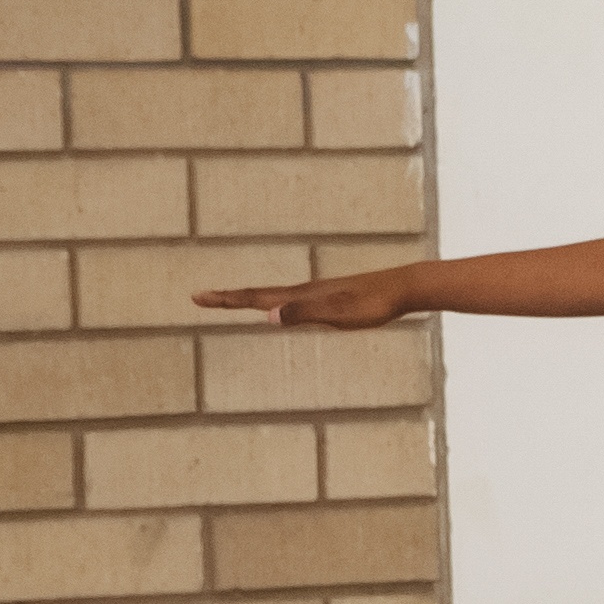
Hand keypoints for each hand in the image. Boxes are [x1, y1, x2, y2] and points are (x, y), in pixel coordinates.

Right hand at [195, 268, 418, 329]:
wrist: (405, 287)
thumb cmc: (374, 304)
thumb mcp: (339, 314)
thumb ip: (304, 313)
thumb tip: (268, 316)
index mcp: (301, 296)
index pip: (256, 298)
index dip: (226, 299)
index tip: (198, 296)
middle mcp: (306, 291)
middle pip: (260, 295)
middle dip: (230, 298)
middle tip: (201, 297)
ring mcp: (319, 293)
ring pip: (277, 296)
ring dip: (251, 298)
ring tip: (233, 300)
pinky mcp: (334, 298)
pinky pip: (296, 301)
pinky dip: (278, 303)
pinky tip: (283, 308)